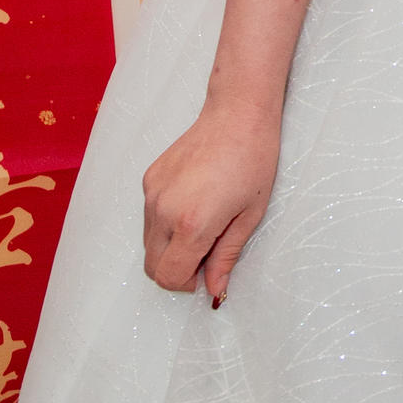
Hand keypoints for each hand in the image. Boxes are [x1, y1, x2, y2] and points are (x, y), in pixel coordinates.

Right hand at [142, 97, 280, 305]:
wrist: (238, 113)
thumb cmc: (254, 160)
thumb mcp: (250, 215)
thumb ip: (226, 256)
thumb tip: (214, 289)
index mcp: (191, 224)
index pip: (169, 277)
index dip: (187, 283)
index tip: (207, 272)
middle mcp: (163, 211)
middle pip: (152, 266)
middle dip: (176, 270)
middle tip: (206, 252)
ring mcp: (152, 194)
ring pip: (147, 243)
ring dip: (170, 247)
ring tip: (204, 222)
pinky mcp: (149, 179)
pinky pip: (149, 216)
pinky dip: (165, 222)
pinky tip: (193, 201)